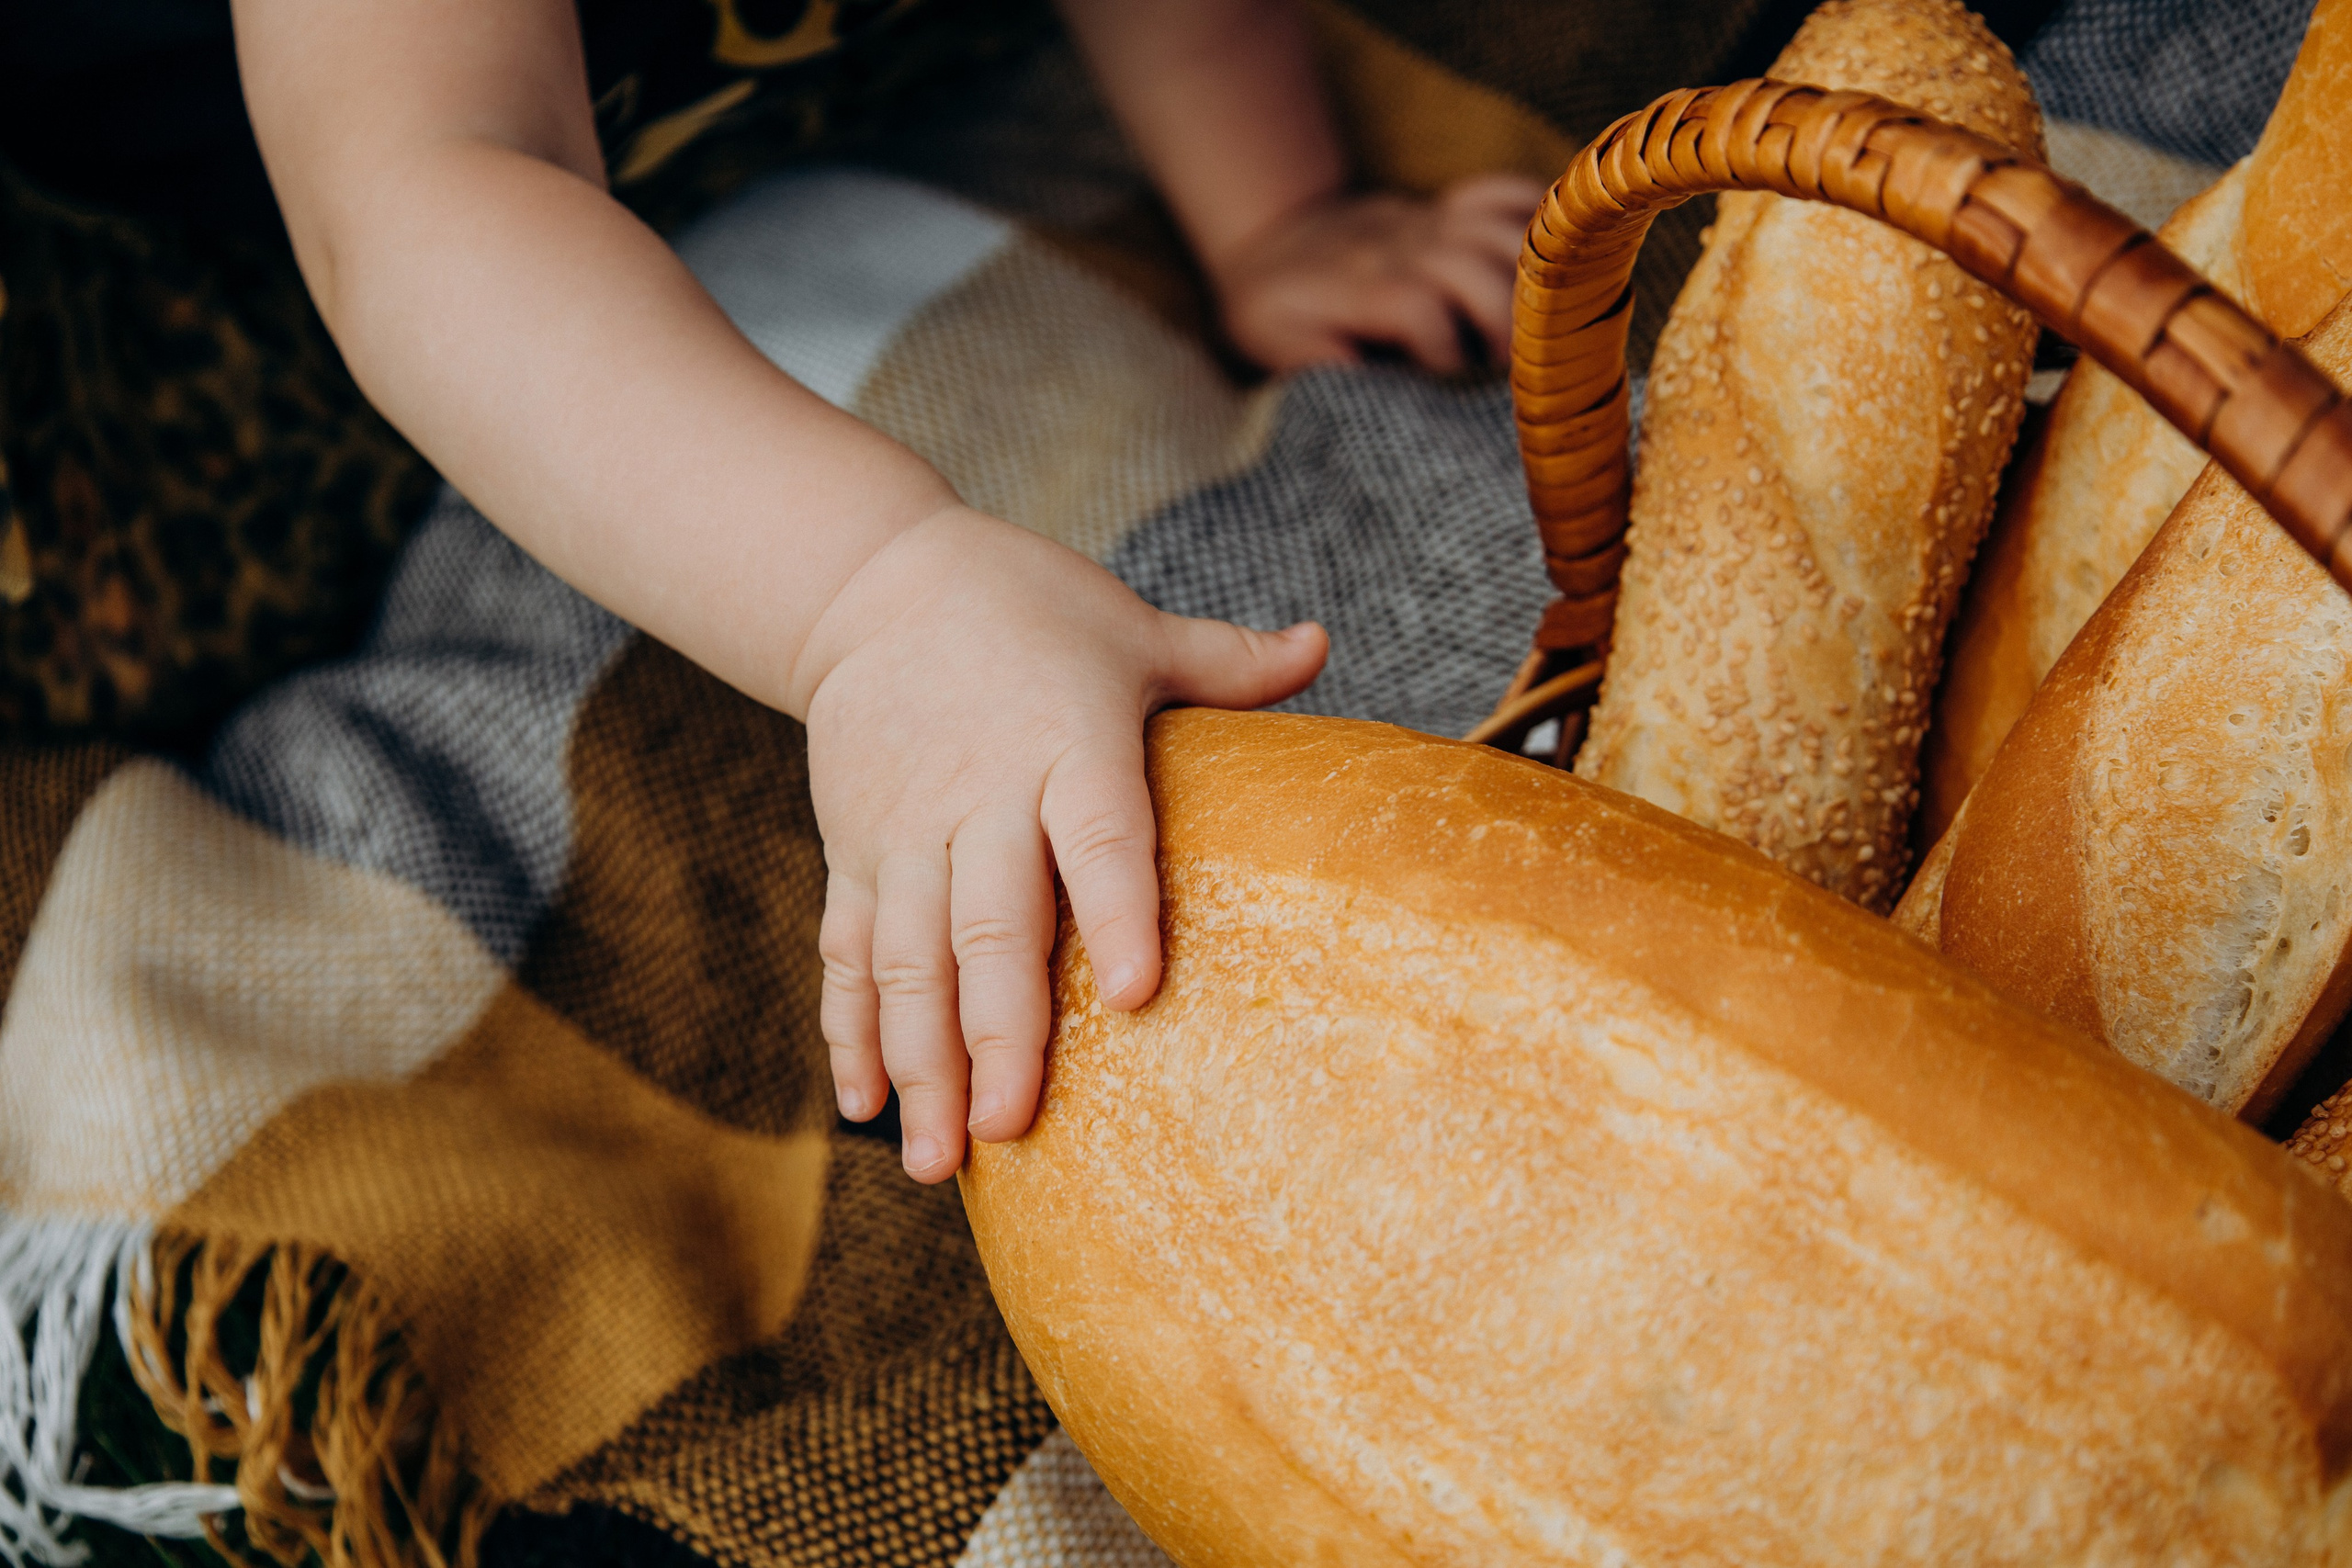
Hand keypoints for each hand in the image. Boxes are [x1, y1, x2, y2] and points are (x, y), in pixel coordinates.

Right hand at [797, 504, 1327, 1181]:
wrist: (873, 580)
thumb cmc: (1029, 608)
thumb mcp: (1131, 626)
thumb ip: (1226, 660)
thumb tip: (1325, 641)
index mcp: (1067, 742)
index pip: (1097, 835)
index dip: (1115, 912)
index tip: (1132, 997)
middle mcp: (981, 795)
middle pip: (990, 925)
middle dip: (997, 1035)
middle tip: (1012, 1133)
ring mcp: (906, 830)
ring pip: (908, 957)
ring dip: (919, 1060)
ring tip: (934, 1158)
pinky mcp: (854, 849)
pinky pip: (848, 948)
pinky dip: (850, 1027)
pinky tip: (864, 1104)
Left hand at [1211, 174, 1544, 374]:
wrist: (1271, 241)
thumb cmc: (1276, 311)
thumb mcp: (1276, 346)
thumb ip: (1318, 367)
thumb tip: (1370, 396)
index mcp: (1360, 287)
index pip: (1420, 310)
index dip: (1444, 354)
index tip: (1449, 387)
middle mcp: (1401, 248)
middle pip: (1472, 267)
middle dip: (1504, 320)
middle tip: (1521, 369)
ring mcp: (1427, 222)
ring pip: (1497, 230)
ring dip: (1533, 274)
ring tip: (1551, 324)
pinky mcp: (1444, 209)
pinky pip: (1500, 191)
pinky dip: (1538, 210)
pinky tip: (1565, 250)